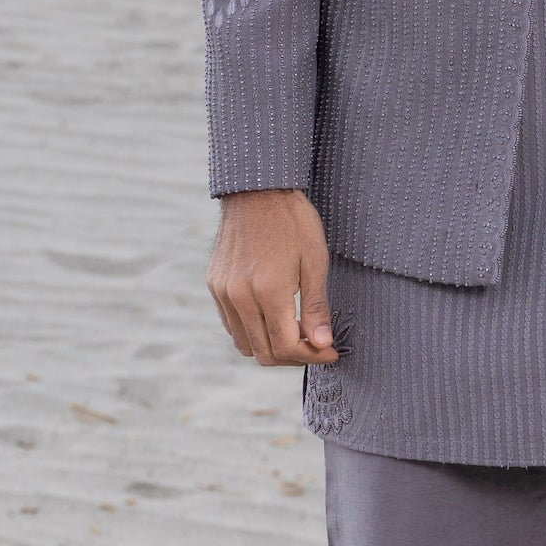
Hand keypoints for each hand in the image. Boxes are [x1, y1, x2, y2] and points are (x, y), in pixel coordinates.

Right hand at [208, 190, 336, 366]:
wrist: (257, 189)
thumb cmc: (292, 221)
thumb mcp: (315, 261)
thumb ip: (316, 308)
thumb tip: (322, 345)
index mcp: (267, 291)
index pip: (286, 347)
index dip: (312, 356)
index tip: (331, 351)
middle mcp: (239, 297)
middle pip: (264, 353)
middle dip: (293, 356)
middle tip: (315, 345)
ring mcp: (222, 292)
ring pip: (244, 344)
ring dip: (270, 347)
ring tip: (295, 332)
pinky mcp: (214, 285)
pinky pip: (231, 324)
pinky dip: (252, 331)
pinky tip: (273, 317)